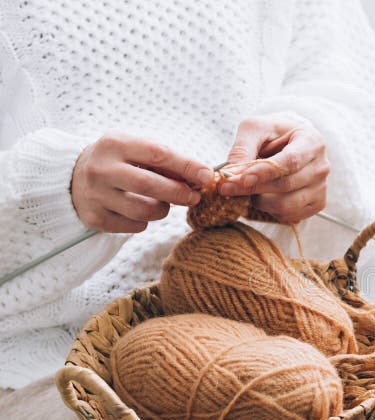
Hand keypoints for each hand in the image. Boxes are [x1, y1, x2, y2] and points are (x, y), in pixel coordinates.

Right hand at [71, 133, 212, 232]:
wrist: (72, 177)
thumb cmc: (118, 161)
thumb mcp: (135, 149)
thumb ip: (166, 161)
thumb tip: (203, 176)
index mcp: (115, 144)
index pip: (158, 154)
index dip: (186, 166)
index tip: (207, 176)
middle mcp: (101, 169)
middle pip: (150, 185)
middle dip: (179, 193)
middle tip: (195, 197)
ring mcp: (95, 195)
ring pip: (144, 211)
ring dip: (163, 210)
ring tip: (163, 203)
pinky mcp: (94, 218)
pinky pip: (134, 226)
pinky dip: (145, 221)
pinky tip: (140, 210)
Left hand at [222, 112, 328, 222]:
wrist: (291, 143)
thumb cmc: (273, 134)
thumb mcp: (255, 128)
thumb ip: (243, 146)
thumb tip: (231, 171)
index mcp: (311, 142)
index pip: (290, 161)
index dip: (265, 172)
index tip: (241, 178)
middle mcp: (321, 166)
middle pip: (286, 185)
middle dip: (253, 188)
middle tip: (226, 187)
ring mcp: (321, 187)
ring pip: (286, 205)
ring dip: (260, 201)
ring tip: (248, 188)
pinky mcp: (317, 203)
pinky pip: (290, 215)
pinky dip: (270, 210)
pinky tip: (264, 196)